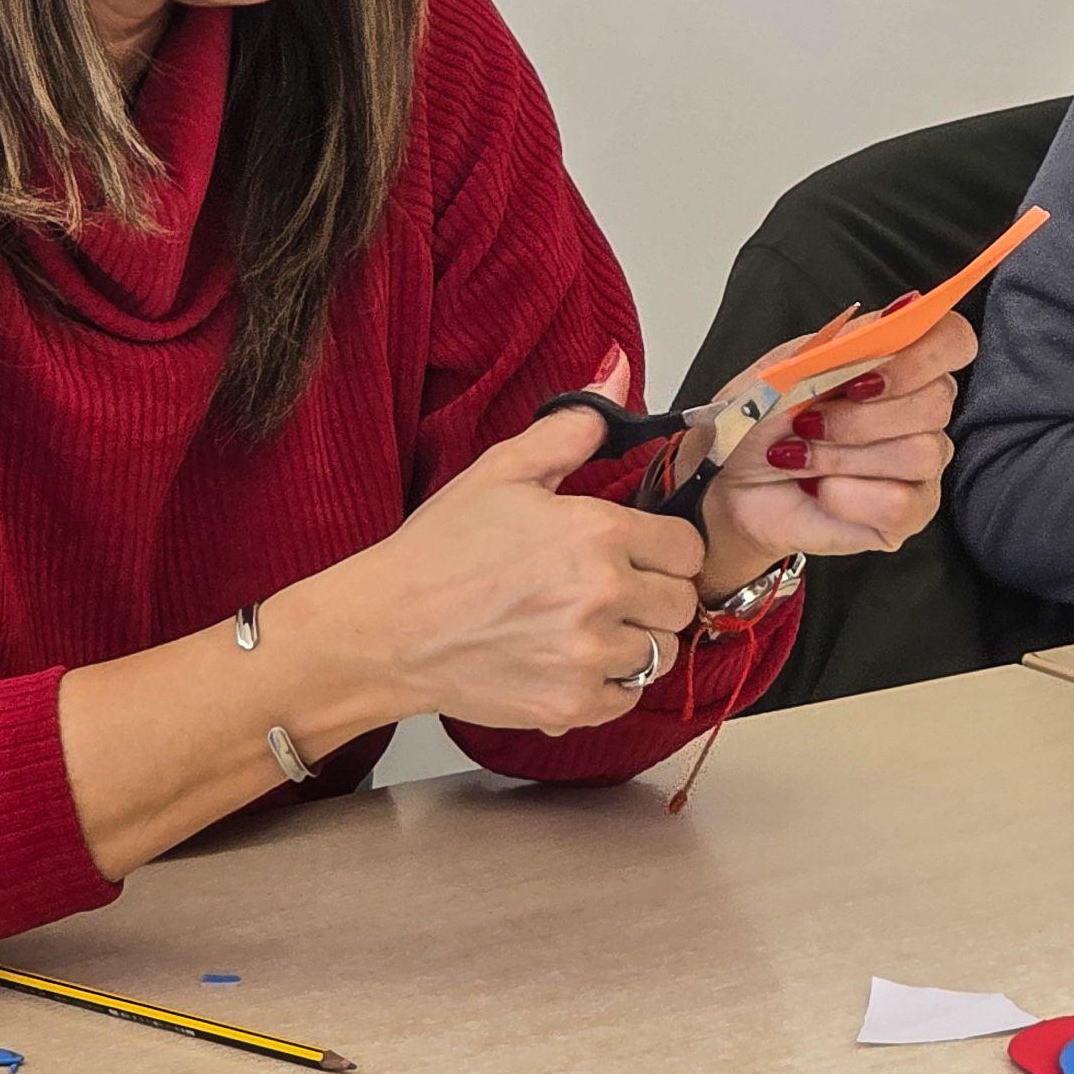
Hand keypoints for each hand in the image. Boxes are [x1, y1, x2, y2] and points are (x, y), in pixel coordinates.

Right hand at [286, 402, 707, 732]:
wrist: (387, 629)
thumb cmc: (439, 552)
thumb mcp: (503, 471)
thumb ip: (573, 426)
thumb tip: (617, 370)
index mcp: (597, 531)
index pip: (686, 547)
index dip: (663, 548)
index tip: (637, 553)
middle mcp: (603, 594)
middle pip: (681, 603)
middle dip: (655, 595)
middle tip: (611, 591)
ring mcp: (588, 655)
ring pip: (660, 654)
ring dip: (634, 642)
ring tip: (588, 627)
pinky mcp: (571, 703)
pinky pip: (628, 697)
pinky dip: (609, 685)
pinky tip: (571, 660)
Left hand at [690, 306, 972, 597]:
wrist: (728, 483)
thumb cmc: (759, 421)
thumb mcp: (788, 367)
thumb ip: (848, 340)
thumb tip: (903, 310)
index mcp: (897, 362)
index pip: (954, 341)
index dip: (921, 357)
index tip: (863, 377)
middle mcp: (920, 411)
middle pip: (937, 402)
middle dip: (858, 418)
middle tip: (806, 424)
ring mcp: (920, 465)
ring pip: (919, 454)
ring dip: (842, 457)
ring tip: (799, 458)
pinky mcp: (908, 514)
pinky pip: (901, 504)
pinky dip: (845, 497)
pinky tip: (817, 490)